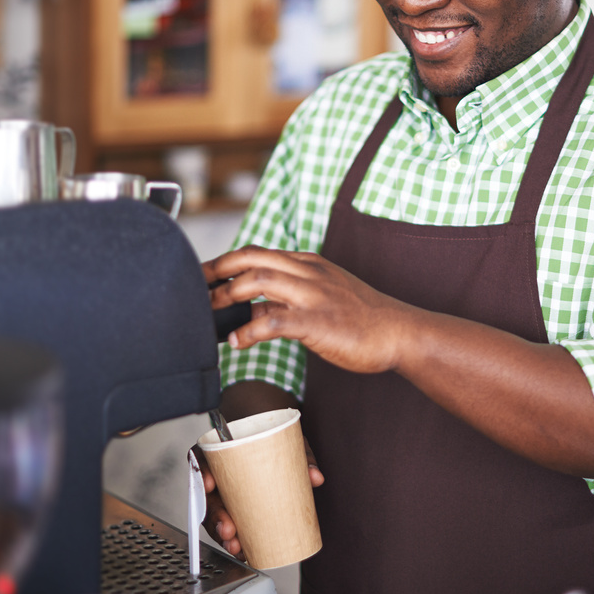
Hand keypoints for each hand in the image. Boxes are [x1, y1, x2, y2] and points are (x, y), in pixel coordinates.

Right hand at [197, 435, 323, 554]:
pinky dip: (233, 540)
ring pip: (213, 515)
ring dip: (221, 534)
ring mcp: (223, 493)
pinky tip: (241, 551)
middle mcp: (217, 473)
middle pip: (206, 495)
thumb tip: (315, 477)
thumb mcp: (290, 442)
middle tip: (229, 530)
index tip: (209, 484)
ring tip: (236, 546)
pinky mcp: (233, 509)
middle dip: (214, 516)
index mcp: (220, 451)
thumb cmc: (275, 441)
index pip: (201, 458)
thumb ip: (302, 456)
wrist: (276, 444)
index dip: (201, 472)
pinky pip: (227, 526)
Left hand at [203, 246, 411, 374]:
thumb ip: (282, 301)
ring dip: (227, 295)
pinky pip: (275, 319)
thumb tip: (246, 311)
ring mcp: (314, 294)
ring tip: (210, 314)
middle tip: (195, 289)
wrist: (399, 332)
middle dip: (216, 271)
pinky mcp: (318, 321)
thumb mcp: (319, 299)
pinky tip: (238, 341)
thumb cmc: (360, 319)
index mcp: (307, 264)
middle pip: (251, 257)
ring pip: (259, 279)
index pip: (256, 252)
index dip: (223, 262)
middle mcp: (308, 272)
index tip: (202, 277)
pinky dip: (249, 329)